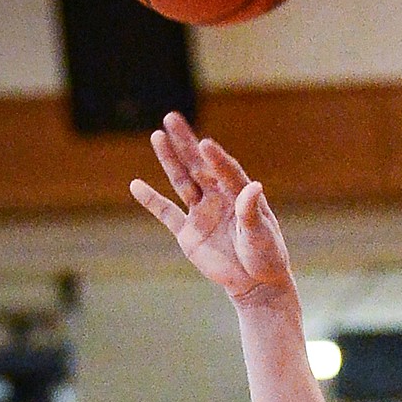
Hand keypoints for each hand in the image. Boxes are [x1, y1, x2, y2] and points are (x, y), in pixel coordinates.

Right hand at [130, 112, 294, 306]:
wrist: (255, 283)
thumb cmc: (265, 256)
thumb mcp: (261, 235)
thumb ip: (252, 211)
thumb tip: (254, 186)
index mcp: (239, 194)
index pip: (226, 170)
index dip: (216, 158)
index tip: (205, 144)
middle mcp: (218, 197)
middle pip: (198, 165)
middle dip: (185, 142)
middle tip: (171, 117)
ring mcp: (202, 213)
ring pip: (181, 181)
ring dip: (169, 160)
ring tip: (157, 135)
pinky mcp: (188, 233)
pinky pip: (167, 213)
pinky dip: (151, 201)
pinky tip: (136, 185)